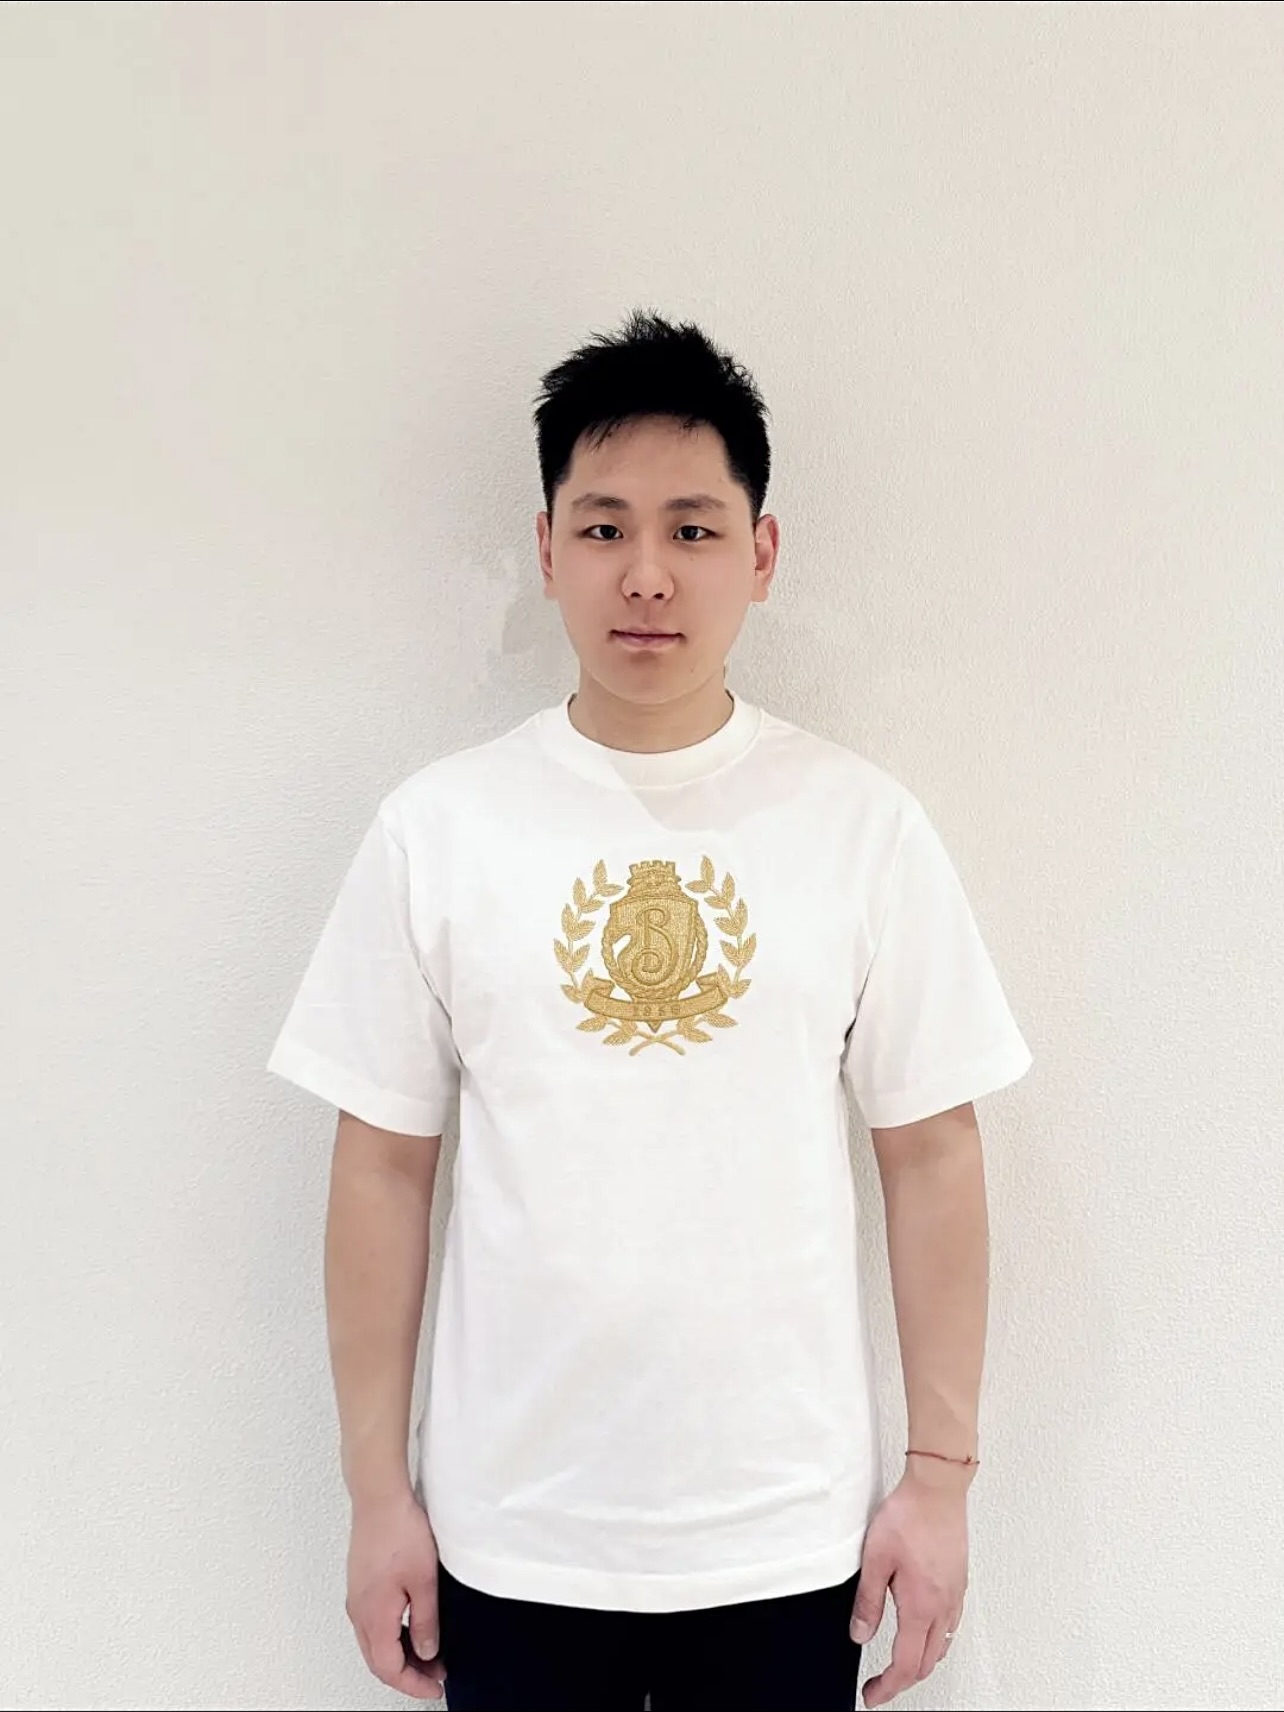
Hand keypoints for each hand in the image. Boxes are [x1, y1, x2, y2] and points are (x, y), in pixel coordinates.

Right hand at [346, 1489, 445, 1699]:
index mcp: (373, 1617)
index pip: (390, 1669)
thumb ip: (426, 1621)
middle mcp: (359, 1612)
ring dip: (399, 1654)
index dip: (414, 1684)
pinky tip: (411, 1627)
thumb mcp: (424, 1581)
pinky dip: (391, 1636)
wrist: (379, 1498)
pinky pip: (371, 1624)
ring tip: (429, 1652)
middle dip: (407, 1674)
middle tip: (435, 1674)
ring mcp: (356, 1598)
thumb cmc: (399, 1531)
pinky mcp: (360, 1585)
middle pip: (378, 1661)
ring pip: (374, 1644)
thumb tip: (427, 1651)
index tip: (435, 1687)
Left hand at [849, 1463, 969, 1707]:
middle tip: (881, 1684)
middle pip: (926, 1663)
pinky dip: (936, 1641)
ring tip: (900, 1663)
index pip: (905, 1664)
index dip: (888, 1687)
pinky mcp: (959, 1582)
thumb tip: (860, 1634)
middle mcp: (943, 1606)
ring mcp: (955, 1595)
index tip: (873, 1695)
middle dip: (903, 1680)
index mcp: (921, 1607)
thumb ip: (867, 1601)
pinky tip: (925, 1630)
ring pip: (942, 1647)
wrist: (937, 1489)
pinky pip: (951, 1626)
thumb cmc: (908, 1516)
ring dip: (921, 1662)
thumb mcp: (874, 1559)